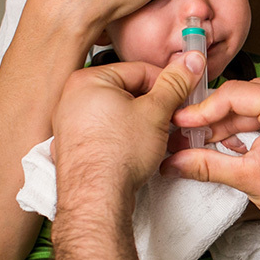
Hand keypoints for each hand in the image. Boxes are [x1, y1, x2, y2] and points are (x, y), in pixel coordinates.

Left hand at [53, 52, 205, 198]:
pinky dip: (124, 136)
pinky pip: (106, 131)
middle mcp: (72, 98)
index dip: (168, 83)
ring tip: (156, 136)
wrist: (96, 198)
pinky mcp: (75, 146)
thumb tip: (189, 61)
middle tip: (173, 118)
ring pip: (117, 113)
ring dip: (141, 122)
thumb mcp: (156, 111)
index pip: (139, 70)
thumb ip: (175, 83)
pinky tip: (137, 149)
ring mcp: (70, 124)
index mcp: (88, 80)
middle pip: (127, 91)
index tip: (183, 94)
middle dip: (153, 105)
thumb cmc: (117, 155)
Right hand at [162, 75, 259, 240]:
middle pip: (248, 93)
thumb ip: (207, 164)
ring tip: (217, 140)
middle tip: (194, 135)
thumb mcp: (249, 178)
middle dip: (219, 116)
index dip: (203, 110)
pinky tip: (244, 139)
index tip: (182, 123)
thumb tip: (175, 161)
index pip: (234, 94)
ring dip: (239, 117)